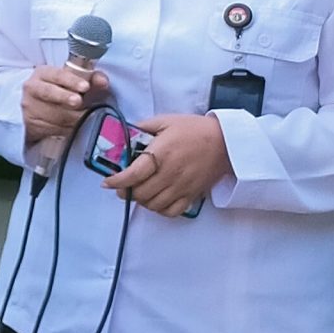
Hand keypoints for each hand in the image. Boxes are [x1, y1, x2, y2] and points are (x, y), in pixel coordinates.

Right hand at [20, 65, 104, 146]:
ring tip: (83, 116)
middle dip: (65, 97)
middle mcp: (32, 87)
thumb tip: (103, 81)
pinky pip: (52, 128)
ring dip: (71, 116)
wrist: (35, 107)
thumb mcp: (72, 81)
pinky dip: (67, 128)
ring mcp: (29, 106)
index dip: (71, 80)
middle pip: (49, 92)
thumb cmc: (58, 90)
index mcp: (43, 73)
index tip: (85, 86)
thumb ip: (91, 78)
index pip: (57, 74)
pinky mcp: (30, 123)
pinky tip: (73, 125)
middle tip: (78, 101)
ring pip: (53, 113)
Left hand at [102, 114, 229, 218]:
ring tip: (138, 192)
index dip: (116, 181)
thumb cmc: (195, 129)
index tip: (107, 182)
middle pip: (141, 193)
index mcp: (162, 153)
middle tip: (121, 187)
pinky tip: (156, 200)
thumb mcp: (166, 121)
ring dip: (141, 201)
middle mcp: (171, 173)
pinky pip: (172, 212)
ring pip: (154, 204)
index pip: (134, 174)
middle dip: (126, 191)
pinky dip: (160, 210)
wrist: (226, 141)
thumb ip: (143, 126)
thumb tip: (125, 132)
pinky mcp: (193, 195)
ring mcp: (182, 187)